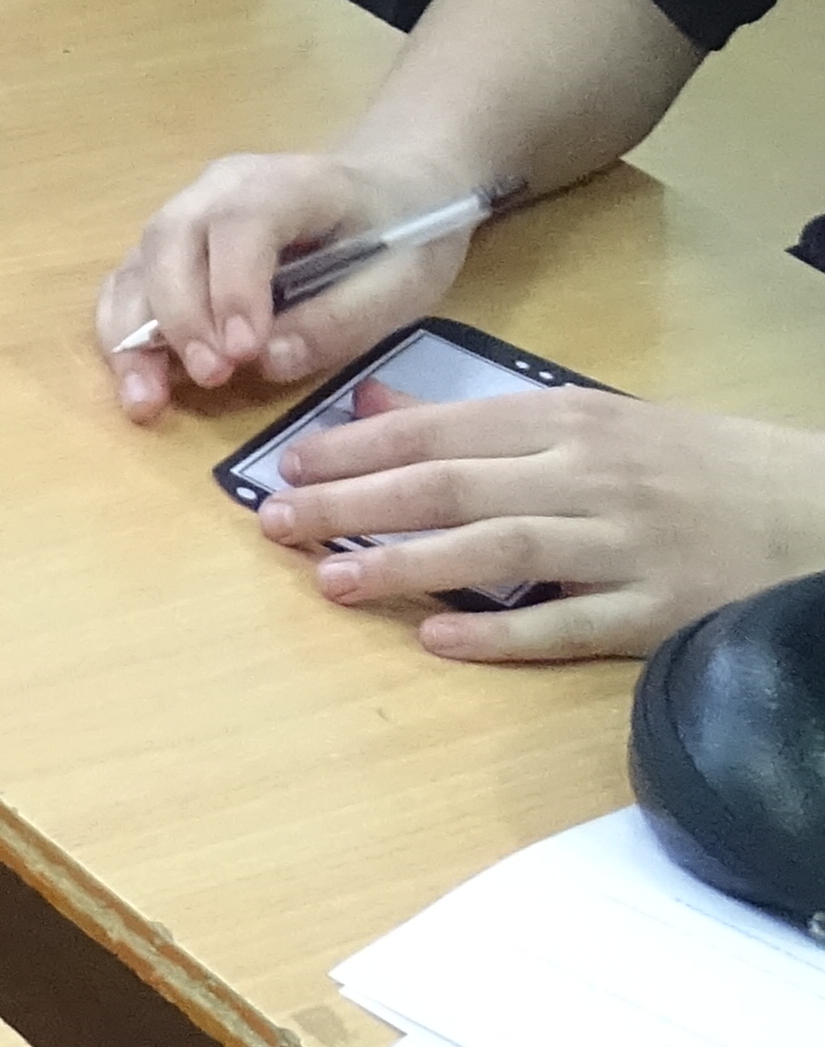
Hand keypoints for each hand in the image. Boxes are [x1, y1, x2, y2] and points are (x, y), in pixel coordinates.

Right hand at [96, 150, 481, 419]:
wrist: (394, 188)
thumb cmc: (406, 234)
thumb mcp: (403, 280)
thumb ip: (339, 319)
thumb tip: (266, 362)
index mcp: (289, 183)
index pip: (241, 224)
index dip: (234, 288)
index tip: (243, 354)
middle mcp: (219, 189)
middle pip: (169, 240)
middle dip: (178, 316)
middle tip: (209, 377)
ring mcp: (186, 214)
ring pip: (136, 265)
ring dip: (131, 335)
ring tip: (145, 399)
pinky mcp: (171, 249)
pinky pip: (129, 286)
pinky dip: (124, 336)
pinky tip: (139, 383)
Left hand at [255, 385, 824, 662]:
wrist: (822, 510)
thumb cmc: (695, 465)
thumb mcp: (595, 421)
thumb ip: (482, 423)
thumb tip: (374, 407)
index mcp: (571, 420)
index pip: (442, 431)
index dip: (356, 450)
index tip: (286, 467)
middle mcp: (593, 475)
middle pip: (454, 487)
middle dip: (356, 505)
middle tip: (277, 523)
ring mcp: (628, 545)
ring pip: (501, 552)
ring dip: (408, 567)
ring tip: (331, 581)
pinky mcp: (662, 611)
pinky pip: (570, 625)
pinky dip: (502, 633)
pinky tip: (438, 640)